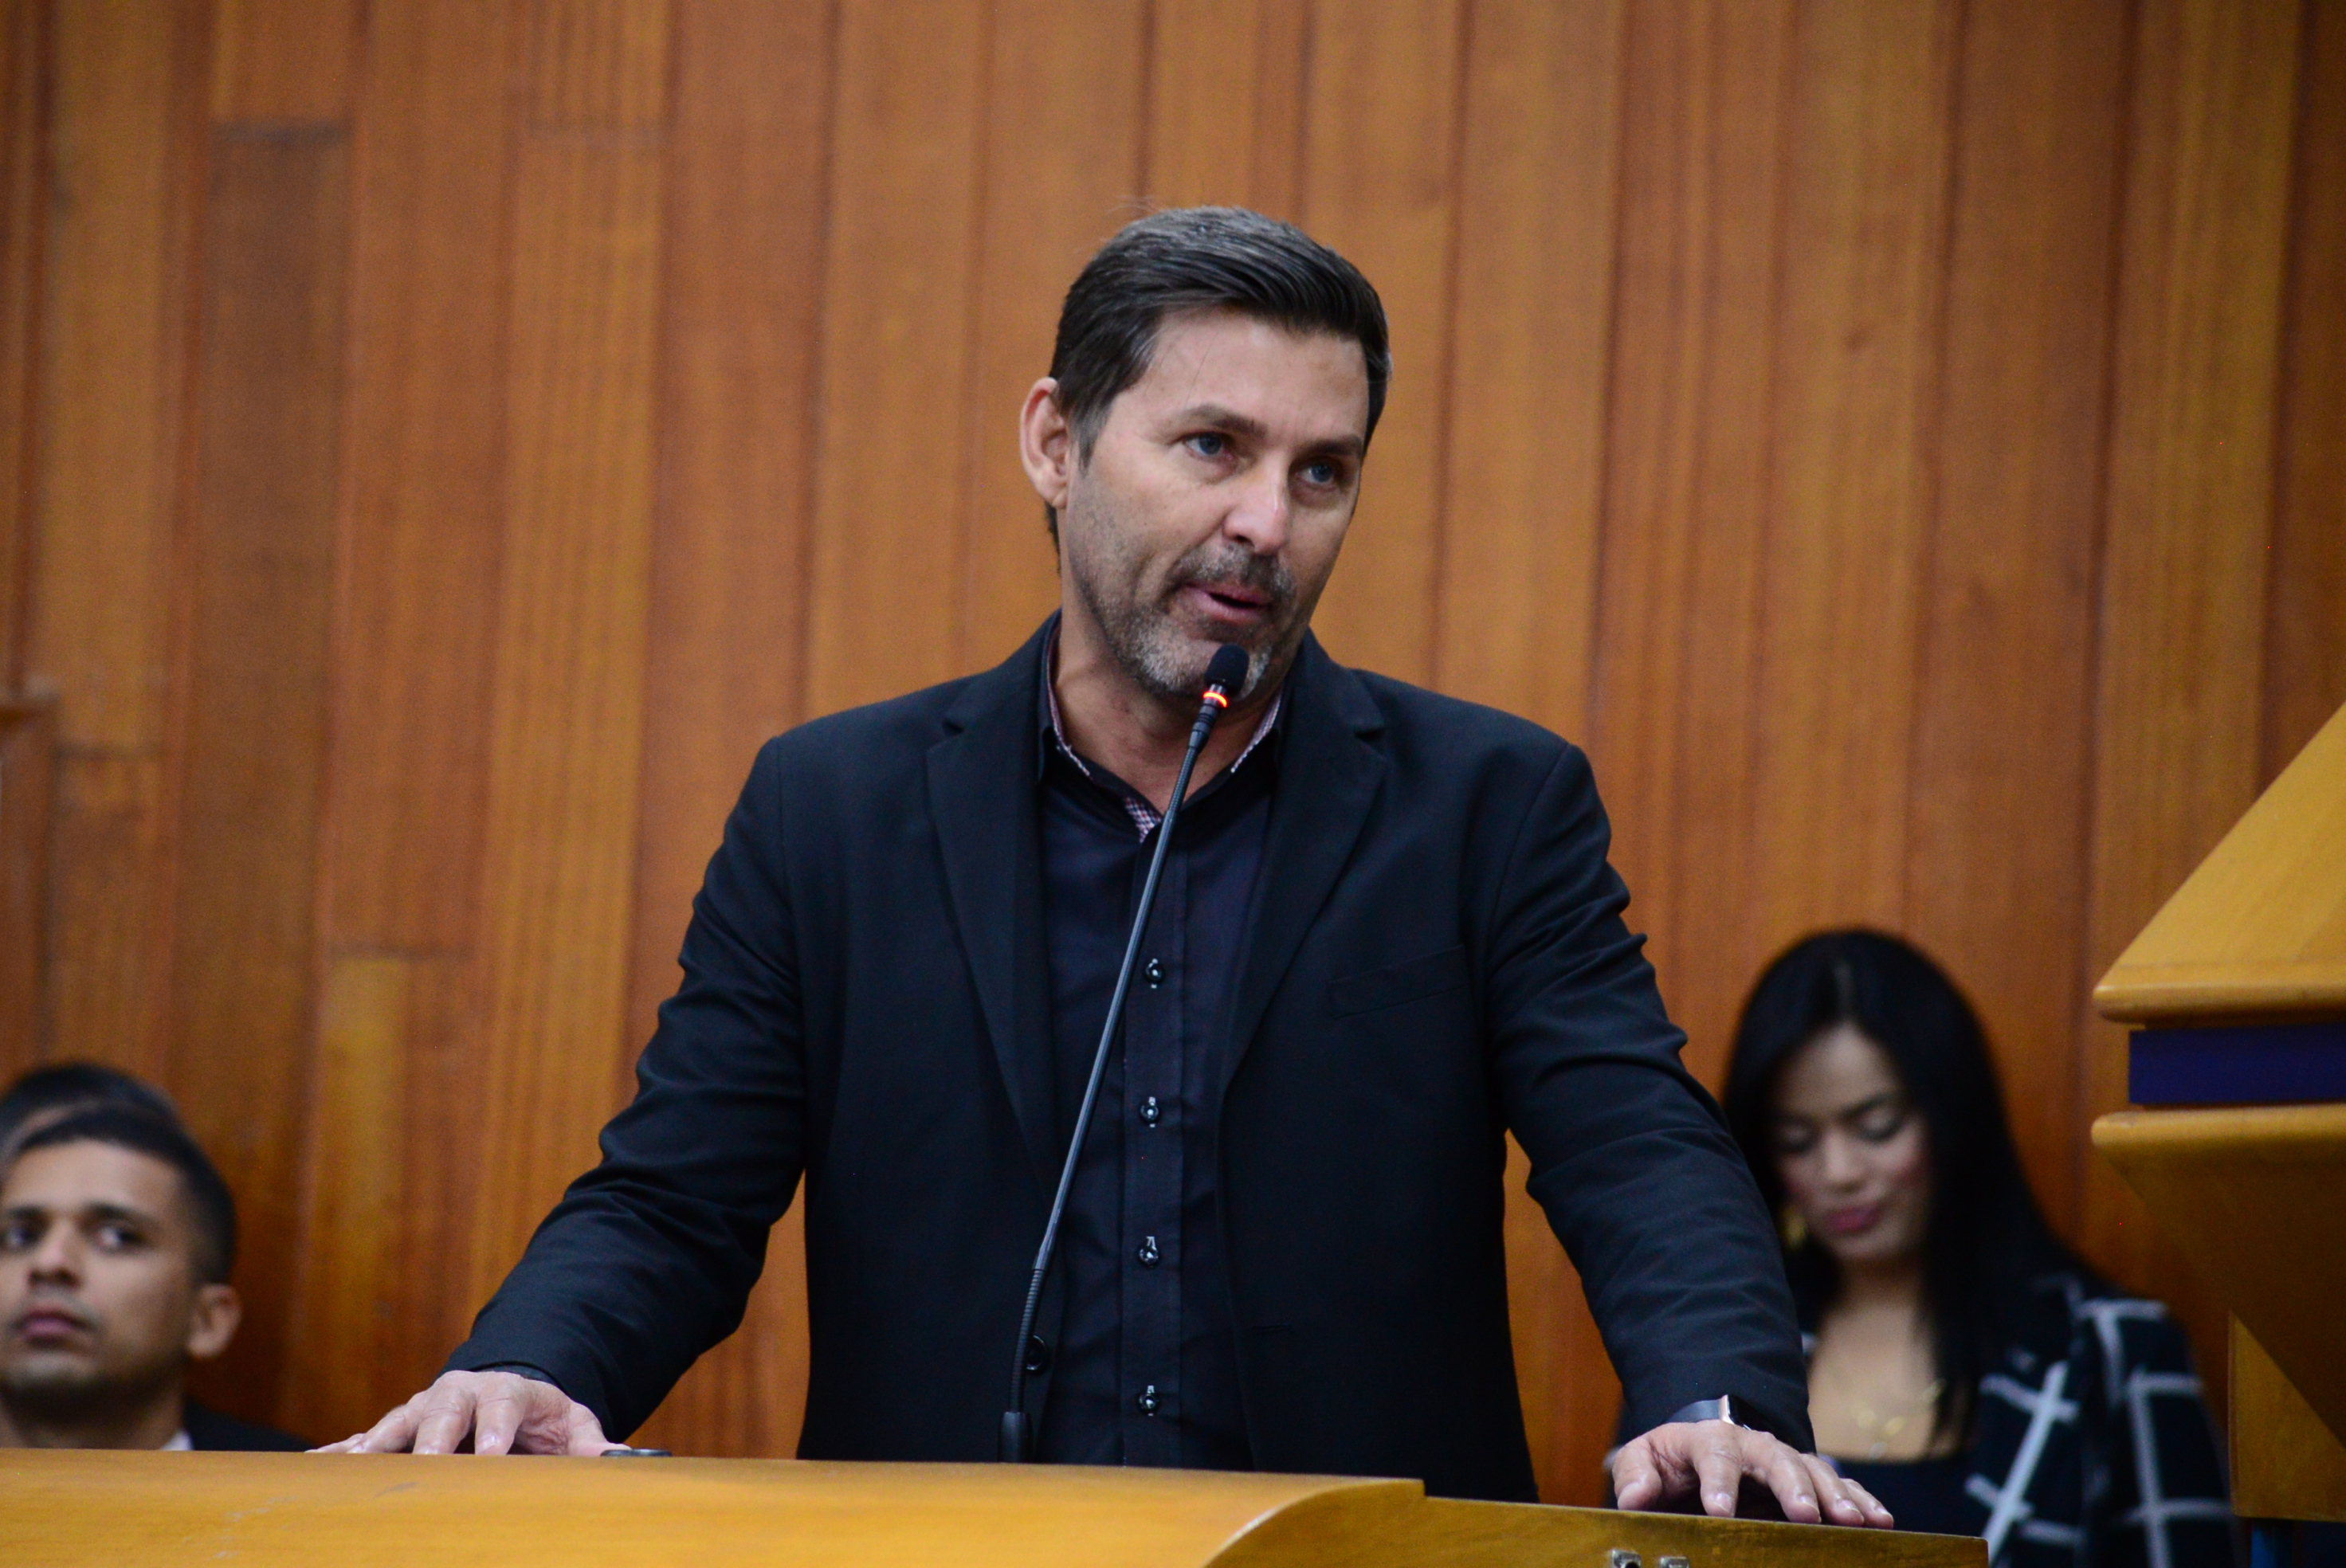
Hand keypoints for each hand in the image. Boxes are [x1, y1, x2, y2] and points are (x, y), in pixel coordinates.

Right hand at [310, 1370, 617, 1455]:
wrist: (508, 1399)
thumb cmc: (543, 1419)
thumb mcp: (573, 1425)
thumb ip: (592, 1444)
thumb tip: (617, 1460)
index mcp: (507, 1390)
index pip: (504, 1403)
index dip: (499, 1428)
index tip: (493, 1455)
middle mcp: (459, 1393)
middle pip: (446, 1410)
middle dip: (436, 1437)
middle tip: (429, 1465)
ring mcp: (423, 1409)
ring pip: (397, 1424)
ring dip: (375, 1445)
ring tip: (353, 1467)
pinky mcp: (398, 1430)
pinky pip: (364, 1441)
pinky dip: (340, 1454)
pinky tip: (315, 1468)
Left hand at [1610, 1419, 1893, 1527]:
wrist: (1700, 1446)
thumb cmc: (1671, 1459)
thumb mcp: (1643, 1460)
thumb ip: (1635, 1474)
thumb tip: (1633, 1496)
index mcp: (1708, 1439)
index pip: (1714, 1454)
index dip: (1719, 1481)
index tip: (1720, 1510)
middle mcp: (1752, 1445)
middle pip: (1775, 1458)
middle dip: (1792, 1486)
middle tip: (1807, 1514)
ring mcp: (1784, 1460)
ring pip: (1814, 1470)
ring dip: (1836, 1495)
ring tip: (1855, 1521)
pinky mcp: (1806, 1478)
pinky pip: (1839, 1484)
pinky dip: (1860, 1499)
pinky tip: (1879, 1519)